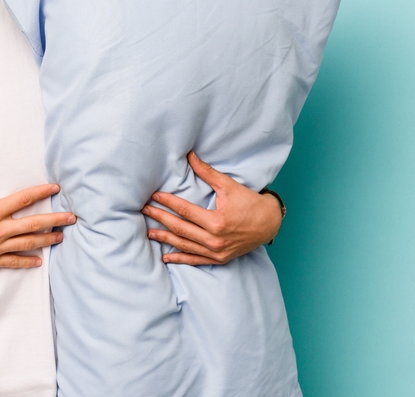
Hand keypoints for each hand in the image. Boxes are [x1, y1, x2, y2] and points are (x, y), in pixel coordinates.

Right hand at [0, 158, 75, 276]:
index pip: (22, 200)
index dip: (41, 193)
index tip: (55, 189)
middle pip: (33, 224)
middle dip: (54, 220)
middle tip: (72, 218)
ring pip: (28, 243)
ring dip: (47, 239)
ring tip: (61, 236)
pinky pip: (14, 262)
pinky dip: (27, 261)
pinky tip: (39, 261)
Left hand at [141, 151, 282, 264]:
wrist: (270, 223)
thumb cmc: (250, 203)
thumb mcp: (229, 186)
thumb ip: (207, 172)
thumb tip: (190, 155)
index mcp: (216, 221)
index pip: (184, 211)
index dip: (167, 202)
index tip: (154, 196)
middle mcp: (215, 239)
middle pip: (180, 228)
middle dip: (160, 218)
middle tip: (144, 211)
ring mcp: (216, 252)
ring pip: (184, 245)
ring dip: (165, 239)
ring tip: (149, 232)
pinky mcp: (219, 259)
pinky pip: (196, 260)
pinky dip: (180, 259)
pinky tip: (166, 257)